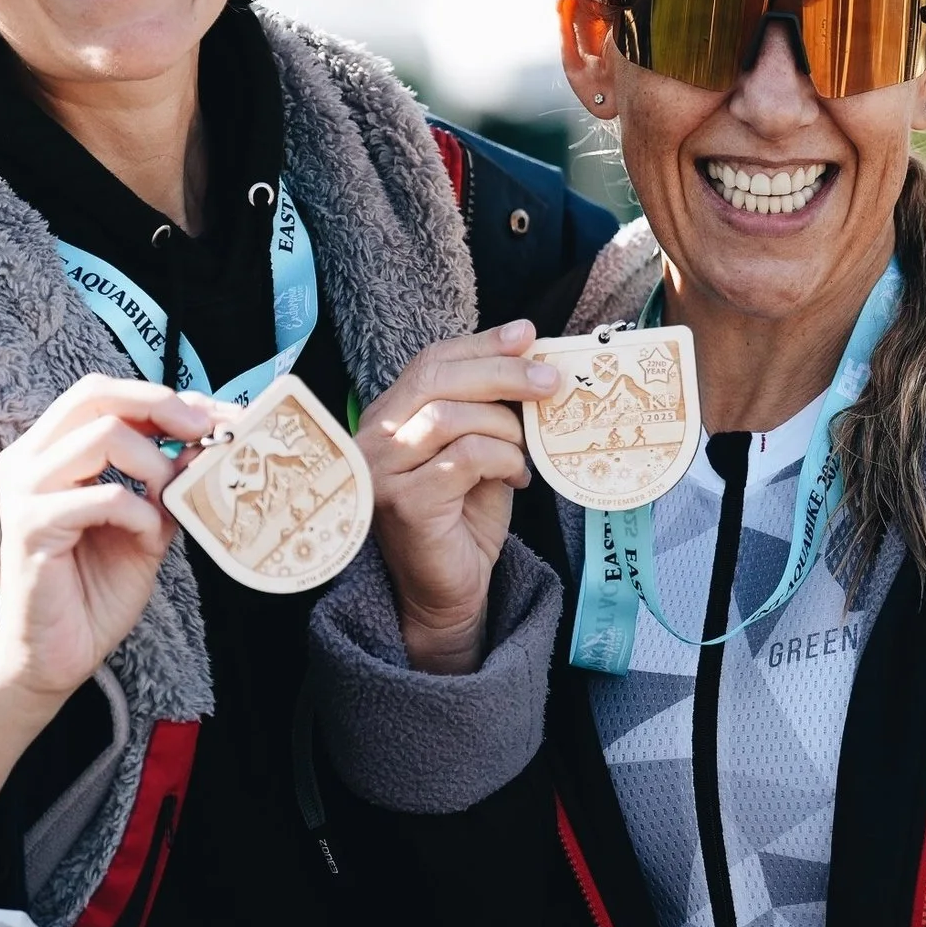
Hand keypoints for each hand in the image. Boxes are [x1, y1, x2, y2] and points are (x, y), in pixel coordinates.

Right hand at [0, 376, 211, 820]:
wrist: (58, 656)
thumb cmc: (96, 589)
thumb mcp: (145, 523)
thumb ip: (167, 480)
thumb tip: (210, 437)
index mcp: (48, 451)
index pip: (104, 393)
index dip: (165, 396)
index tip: (220, 414)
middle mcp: (27, 460)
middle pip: (96, 395)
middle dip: (162, 406)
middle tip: (206, 431)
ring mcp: (24, 491)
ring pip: (102, 435)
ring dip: (155, 462)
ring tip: (172, 496)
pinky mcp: (30, 527)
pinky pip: (104, 496)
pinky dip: (140, 511)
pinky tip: (148, 536)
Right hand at [358, 320, 555, 674]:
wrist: (448, 592)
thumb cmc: (464, 518)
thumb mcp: (480, 448)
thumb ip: (492, 406)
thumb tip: (532, 354)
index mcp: (390, 416)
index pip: (431, 362)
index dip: (481, 344)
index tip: (527, 334)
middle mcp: (373, 439)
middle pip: (437, 379)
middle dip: (502, 371)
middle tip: (551, 381)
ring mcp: (382, 471)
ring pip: (452, 416)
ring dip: (505, 427)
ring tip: (526, 452)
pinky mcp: (404, 502)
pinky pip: (465, 458)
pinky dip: (503, 459)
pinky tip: (516, 478)